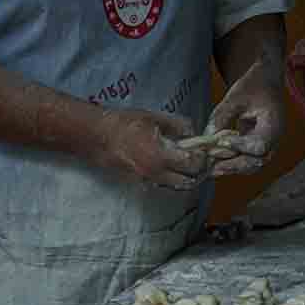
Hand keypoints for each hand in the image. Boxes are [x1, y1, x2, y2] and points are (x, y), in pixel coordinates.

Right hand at [88, 107, 208, 192]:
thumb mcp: (155, 117)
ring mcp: (149, 181)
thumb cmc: (125, 124)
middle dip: (198, 172)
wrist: (100, 138)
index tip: (204, 149)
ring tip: (190, 164)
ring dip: (187, 178)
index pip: (192, 164)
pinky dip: (174, 179)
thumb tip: (193, 132)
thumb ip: (178, 125)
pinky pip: (165, 185)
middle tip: (201, 159)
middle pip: (188, 181)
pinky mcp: (143, 184)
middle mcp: (156, 173)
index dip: (202, 158)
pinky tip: (174, 167)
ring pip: (177, 187)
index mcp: (160, 156)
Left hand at [206, 69, 284, 176]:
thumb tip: (207, 136)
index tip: (222, 142)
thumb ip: (222, 115)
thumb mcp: (237, 96)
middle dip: (233, 165)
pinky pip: (246, 162)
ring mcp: (267, 146)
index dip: (241, 147)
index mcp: (274, 125)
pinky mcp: (257, 149)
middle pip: (256, 162)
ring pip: (251, 166)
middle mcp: (273, 140)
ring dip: (231, 168)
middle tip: (212, 165)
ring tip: (211, 168)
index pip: (259, 145)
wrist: (265, 82)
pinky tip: (216, 164)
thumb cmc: (255, 85)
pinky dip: (232, 164)